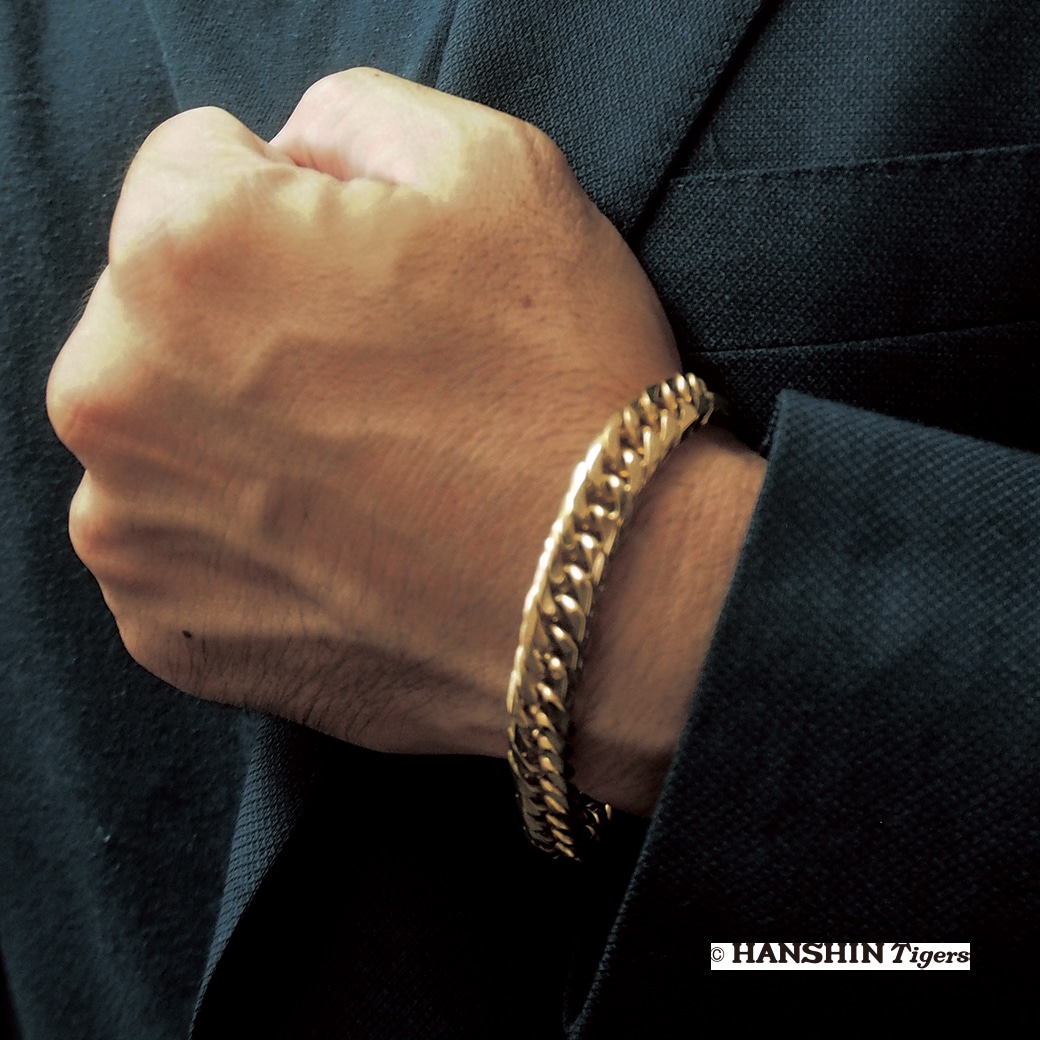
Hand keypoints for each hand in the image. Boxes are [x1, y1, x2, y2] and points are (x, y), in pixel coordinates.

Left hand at [47, 69, 762, 811]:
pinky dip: (242, 536)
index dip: (295, 209)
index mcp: (180, 253)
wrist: (608, 595)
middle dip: (250, 318)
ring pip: (163, 425)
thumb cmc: (559, 381)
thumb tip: (284, 158)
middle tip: (378, 378)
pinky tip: (339, 543)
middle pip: (159, 304)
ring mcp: (128, 529)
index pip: (192, 172)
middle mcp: (113, 392)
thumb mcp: (493, 166)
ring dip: (238, 429)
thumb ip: (348, 115)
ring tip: (367, 465)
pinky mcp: (163, 626)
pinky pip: (178, 538)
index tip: (374, 279)